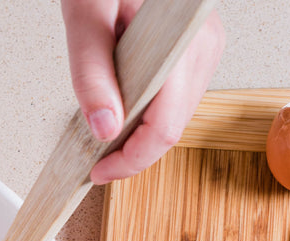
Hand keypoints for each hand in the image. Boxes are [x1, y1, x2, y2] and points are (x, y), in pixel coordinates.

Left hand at [61, 0, 224, 183]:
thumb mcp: (85, 18)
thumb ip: (91, 74)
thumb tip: (104, 129)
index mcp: (181, 43)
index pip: (165, 127)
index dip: (129, 161)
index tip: (96, 172)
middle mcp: (202, 48)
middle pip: (171, 129)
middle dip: (130, 153)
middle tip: (91, 160)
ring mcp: (204, 52)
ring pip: (173, 119)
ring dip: (136, 135)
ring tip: (101, 130)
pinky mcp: (196, 54)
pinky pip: (172, 101)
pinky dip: (143, 116)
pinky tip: (118, 111)